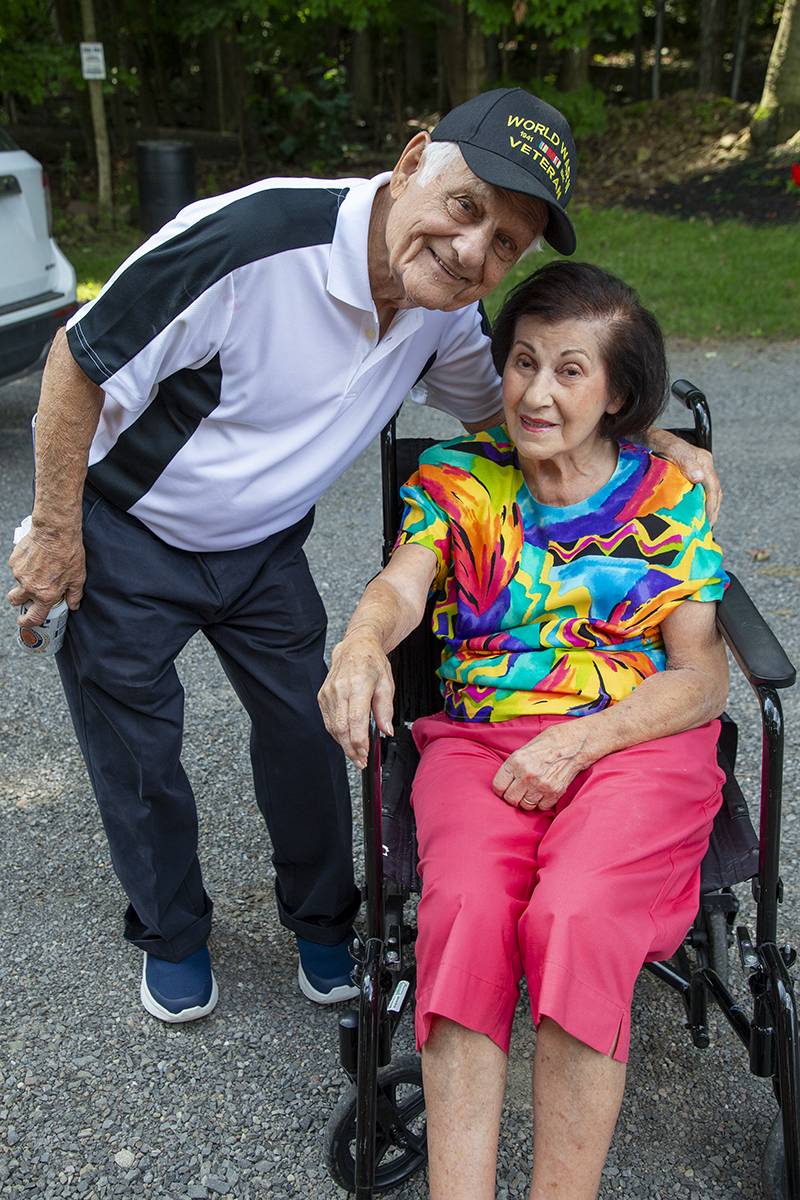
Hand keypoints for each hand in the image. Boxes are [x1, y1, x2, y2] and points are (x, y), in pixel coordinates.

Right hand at [7, 526, 85, 625]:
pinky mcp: (14, 561)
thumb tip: (74, 605)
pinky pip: (16, 568)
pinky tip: (35, 558)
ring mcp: (19, 574)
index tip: (24, 622)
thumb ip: (74, 594)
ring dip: (25, 580)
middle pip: (15, 601)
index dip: (27, 622)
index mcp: (46, 595)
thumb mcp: (78, 577)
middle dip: (19, 601)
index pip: (33, 617)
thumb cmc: (68, 553)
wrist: (55, 531)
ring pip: (17, 582)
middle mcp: (29, 587)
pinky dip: (24, 566)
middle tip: (28, 595)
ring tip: (39, 568)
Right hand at [318, 633, 394, 768]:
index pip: (355, 719)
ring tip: (356, 754)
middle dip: (351, 748)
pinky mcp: (322, 696)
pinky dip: (337, 733)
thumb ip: (386, 710)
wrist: (355, 646)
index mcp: (358, 684)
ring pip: (332, 727)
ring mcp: (328, 693)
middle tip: (361, 761)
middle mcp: (340, 689)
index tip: (365, 755)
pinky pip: (328, 720)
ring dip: (343, 744)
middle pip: (341, 727)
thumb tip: (386, 730)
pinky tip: (346, 739)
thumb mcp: (387, 684)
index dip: (359, 741)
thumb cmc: (372, 663)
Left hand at [491, 721, 592, 810]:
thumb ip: (513, 767)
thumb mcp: (524, 749)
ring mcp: (541, 785)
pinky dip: (542, 802)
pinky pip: (541, 807)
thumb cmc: (548, 744)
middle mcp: (527, 774)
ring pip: (526, 806)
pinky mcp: (554, 792)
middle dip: (513, 796)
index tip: (504, 789)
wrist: (574, 744)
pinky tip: (544, 791)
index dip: (500, 789)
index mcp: (516, 761)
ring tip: (532, 790)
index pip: (498, 787)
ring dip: (528, 800)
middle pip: (511, 799)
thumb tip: (504, 783)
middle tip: (519, 791)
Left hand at [647, 428, 721, 524]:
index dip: (711, 505)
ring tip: (702, 523)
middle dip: (712, 510)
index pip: (713, 487)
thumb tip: (699, 478)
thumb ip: (685, 461)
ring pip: (708, 491)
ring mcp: (696, 467)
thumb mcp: (669, 448)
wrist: (642, 434)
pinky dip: (698, 502)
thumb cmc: (654, 439)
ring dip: (706, 507)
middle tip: (707, 527)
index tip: (708, 521)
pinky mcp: (687, 471)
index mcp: (702, 459)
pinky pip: (698, 489)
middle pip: (714, 491)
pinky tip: (692, 511)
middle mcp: (702, 463)